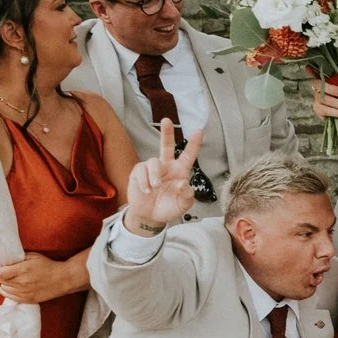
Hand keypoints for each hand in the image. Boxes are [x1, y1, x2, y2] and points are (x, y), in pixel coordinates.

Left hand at [0, 251, 86, 304]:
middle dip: (0, 275)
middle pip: (1, 280)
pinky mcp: (28, 299)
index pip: (0, 273)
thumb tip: (4, 261)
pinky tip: (0, 288)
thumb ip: (18, 258)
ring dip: (4, 283)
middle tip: (3, 271)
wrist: (63, 279)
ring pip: (5, 289)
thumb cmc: (48, 265)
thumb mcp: (33, 256)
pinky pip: (11, 297)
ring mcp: (25, 293)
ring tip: (8, 278)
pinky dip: (4, 292)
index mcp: (23, 270)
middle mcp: (23, 282)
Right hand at [122, 118, 202, 234]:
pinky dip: (144, 182)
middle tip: (167, 120)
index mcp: (180, 171)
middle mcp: (166, 166)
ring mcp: (152, 169)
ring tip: (155, 188)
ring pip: (153, 162)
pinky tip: (147, 191)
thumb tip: (183, 183)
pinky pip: (140, 171)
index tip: (199, 130)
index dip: (194, 144)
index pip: (188, 155)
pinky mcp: (138, 173)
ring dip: (155, 176)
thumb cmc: (169, 207)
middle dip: (167, 132)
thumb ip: (187, 195)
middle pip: (166, 145)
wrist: (150, 217)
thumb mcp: (183, 205)